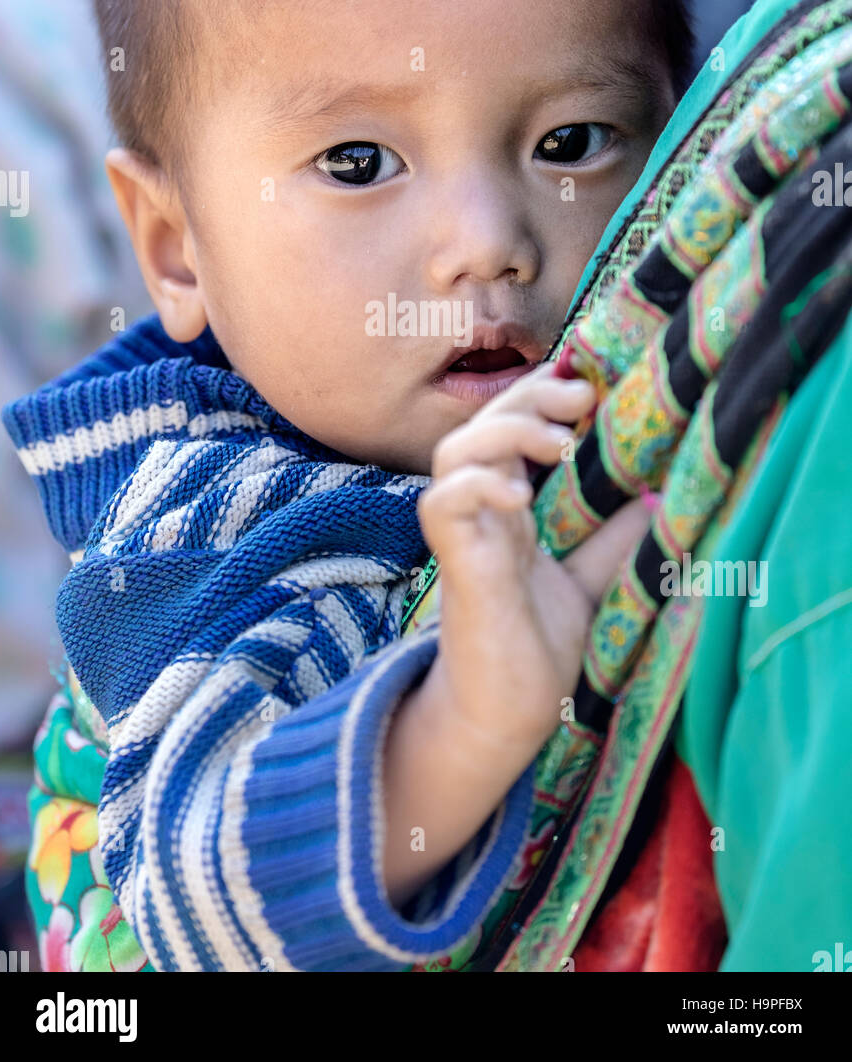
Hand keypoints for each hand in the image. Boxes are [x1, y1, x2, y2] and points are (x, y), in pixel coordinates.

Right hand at [417, 362, 649, 752]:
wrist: (507, 715)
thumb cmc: (539, 649)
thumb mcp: (591, 581)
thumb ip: (614, 538)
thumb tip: (659, 494)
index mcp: (510, 508)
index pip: (511, 427)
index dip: (541, 396)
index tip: (591, 388)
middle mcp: (482, 512)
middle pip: (481, 425)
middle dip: (527, 398)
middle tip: (579, 396)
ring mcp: (465, 535)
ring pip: (455, 452)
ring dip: (504, 432)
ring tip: (557, 442)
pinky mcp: (455, 564)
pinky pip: (444, 503)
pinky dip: (476, 485)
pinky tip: (519, 494)